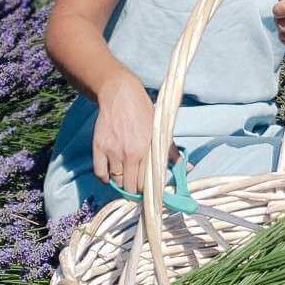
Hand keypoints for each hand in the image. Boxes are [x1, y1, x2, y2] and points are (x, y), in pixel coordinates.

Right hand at [93, 71, 180, 194]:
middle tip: (135, 186)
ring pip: (116, 181)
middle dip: (134, 190)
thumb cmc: (144, 111)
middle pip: (130, 187)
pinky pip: (100, 173)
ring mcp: (112, 151)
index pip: (146, 184)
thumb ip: (170, 150)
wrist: (121, 94)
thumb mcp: (160, 130)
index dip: (147, 189)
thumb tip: (186, 166)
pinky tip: (111, 174)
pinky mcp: (99, 147)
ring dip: (121, 183)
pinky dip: (105, 178)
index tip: (147, 189)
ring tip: (125, 178)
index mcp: (146, 151)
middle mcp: (129, 154)